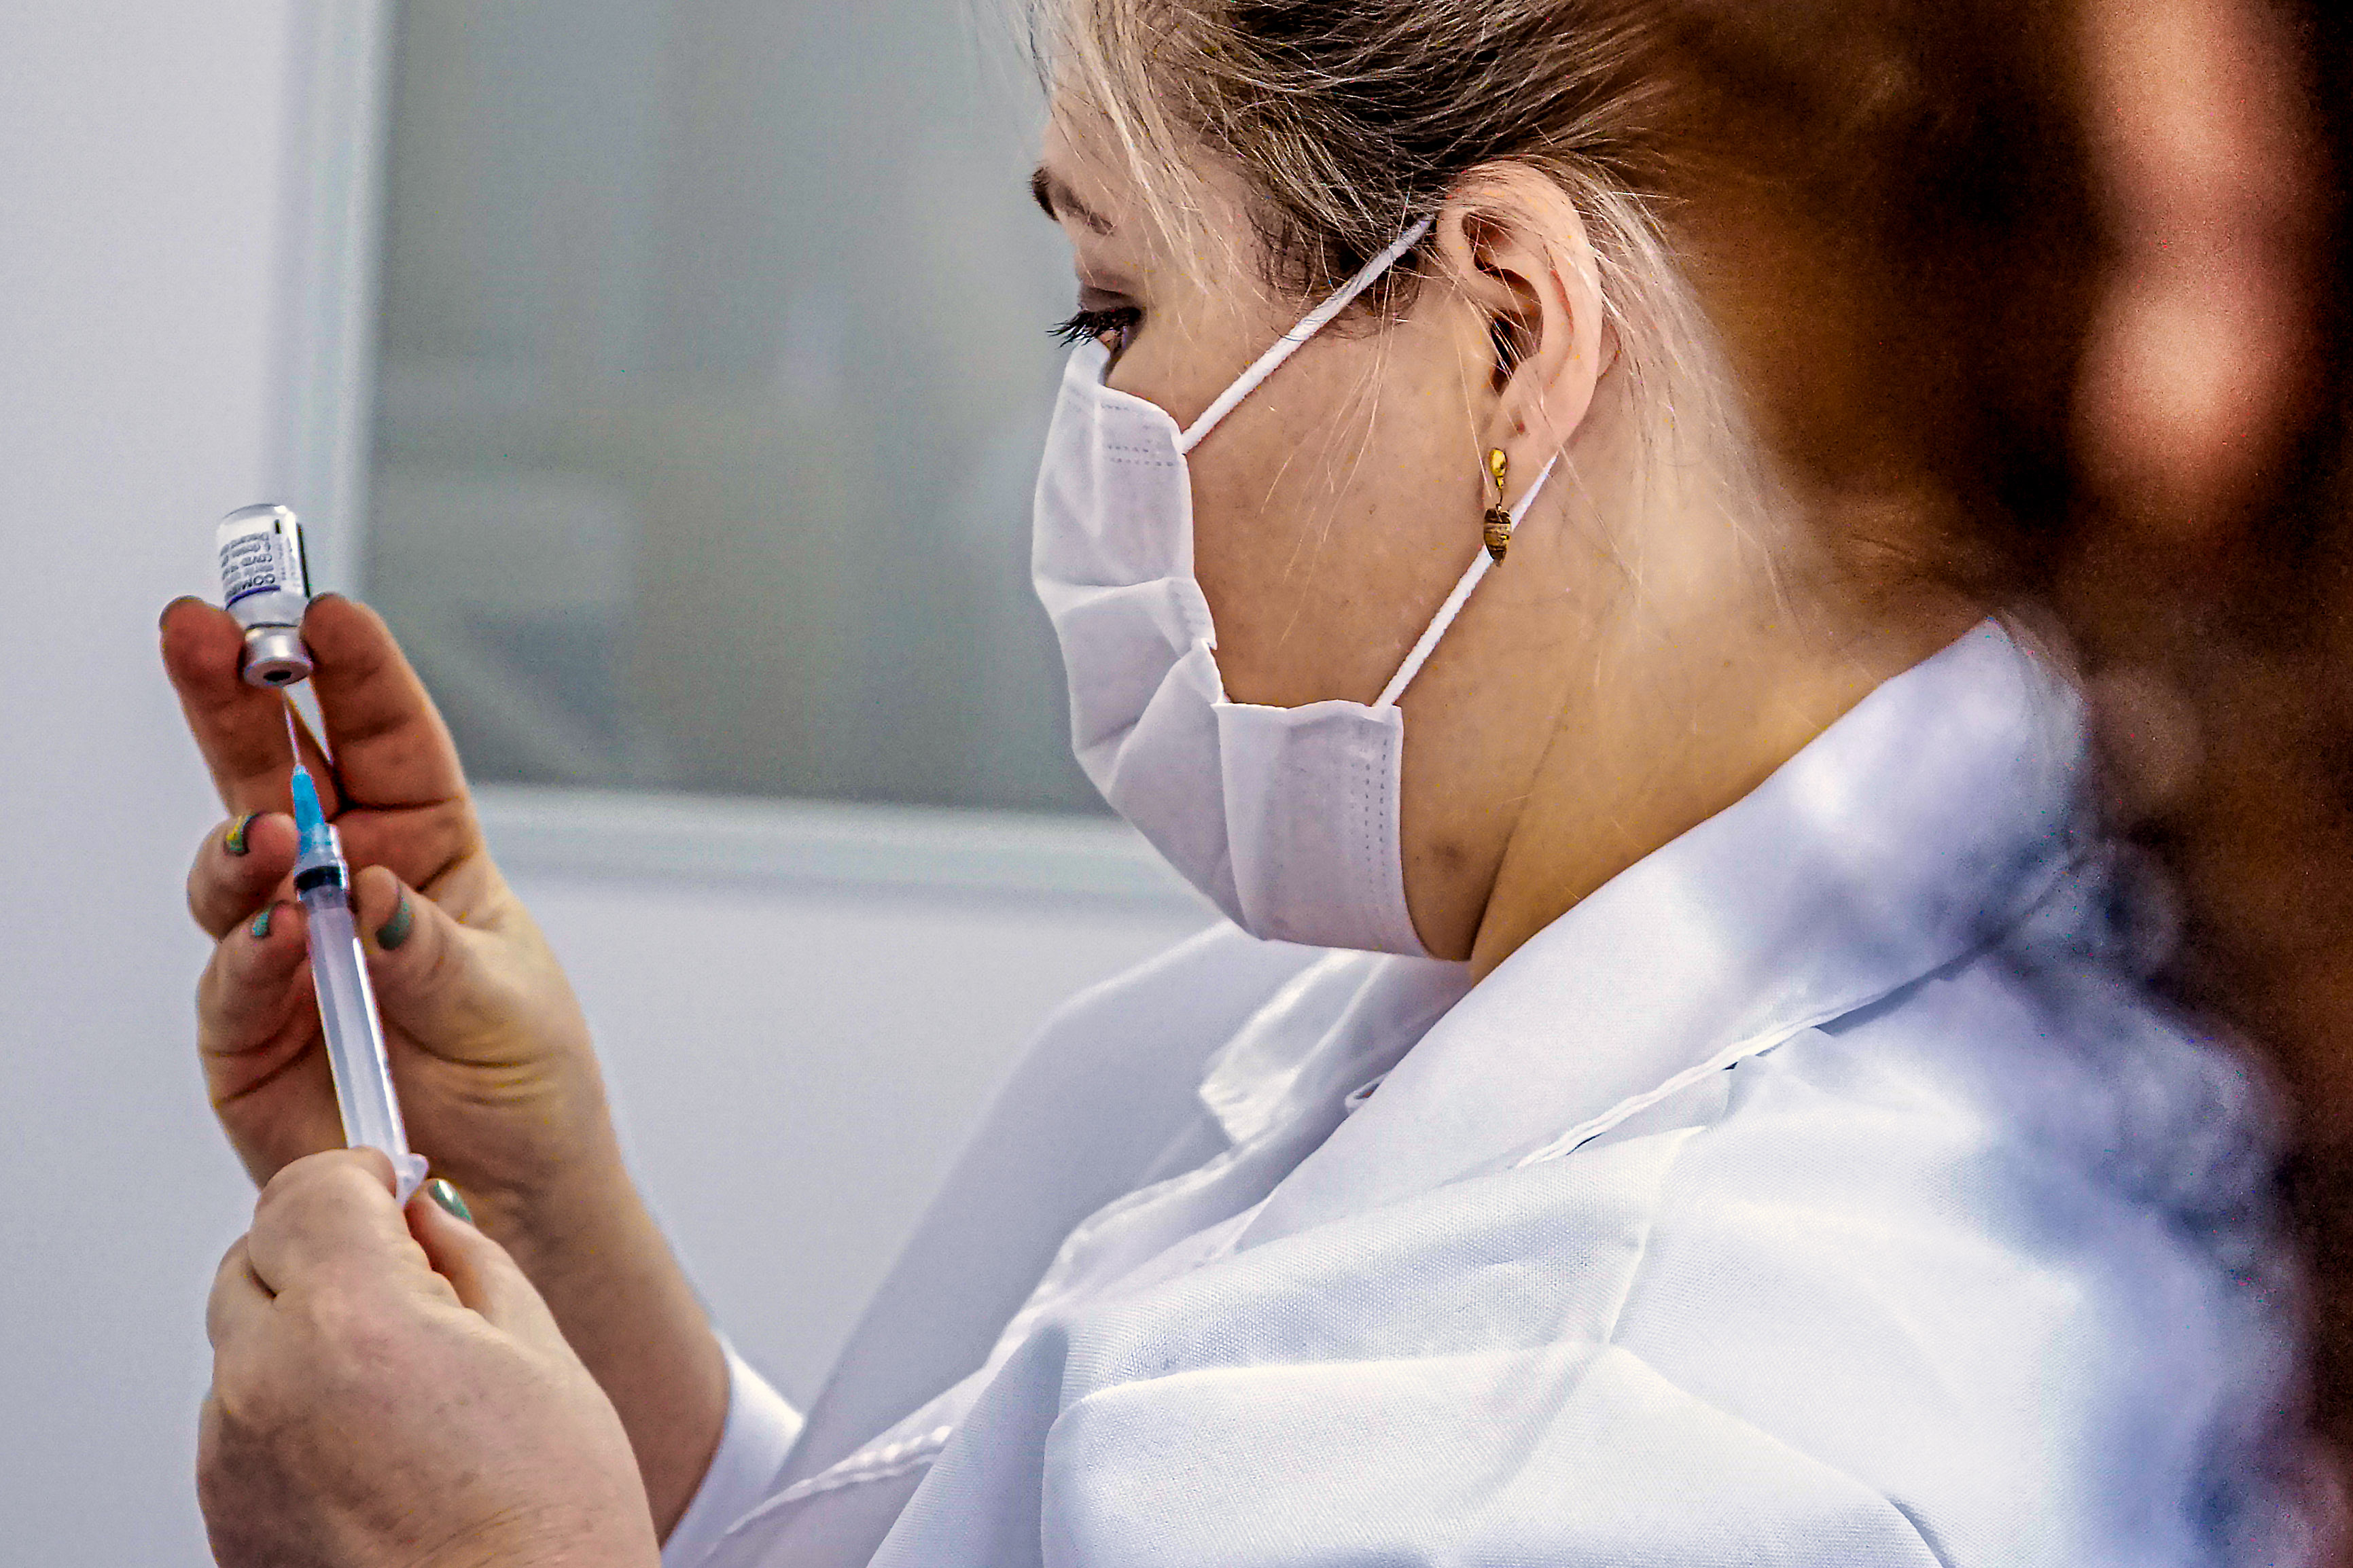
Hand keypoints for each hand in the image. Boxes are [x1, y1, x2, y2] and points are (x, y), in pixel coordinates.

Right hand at [164, 596, 728, 1535]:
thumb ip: (435, 950)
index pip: (386, 739)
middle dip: (237, 694)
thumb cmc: (524, 1088)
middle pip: (277, 769)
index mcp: (427, 852)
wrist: (507, 1203)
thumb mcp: (509, 1004)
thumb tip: (377, 893)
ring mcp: (289, 957)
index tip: (323, 610)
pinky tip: (278, 937)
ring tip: (274, 835)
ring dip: (243, 840)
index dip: (352, 672)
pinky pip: (231, 982)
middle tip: (204, 630)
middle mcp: (345, 889)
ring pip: (234, 868)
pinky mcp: (251, 1038)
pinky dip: (246, 955)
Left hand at [200, 1150, 659, 1567]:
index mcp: (353, 1322)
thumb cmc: (546, 1531)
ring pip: (249, 1339)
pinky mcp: (224, 1515)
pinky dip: (294, 1408)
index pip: (307, 1187)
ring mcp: (233, 1457)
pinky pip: (243, 1418)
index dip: (359, 1176)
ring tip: (406, 1390)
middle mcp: (268, 1384)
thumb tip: (419, 1216)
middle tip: (411, 1286)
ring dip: (308, 1333)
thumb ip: (462, 1258)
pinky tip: (378, 1447)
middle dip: (326, 1252)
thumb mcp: (539, 1350)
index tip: (391, 1187)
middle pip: (258, 1255)